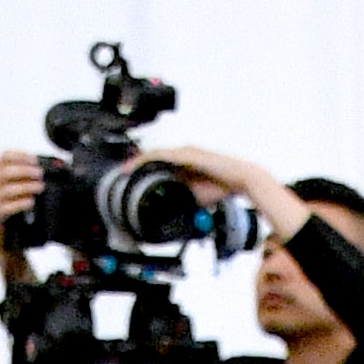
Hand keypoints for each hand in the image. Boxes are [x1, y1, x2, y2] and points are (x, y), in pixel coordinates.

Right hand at [0, 149, 44, 252]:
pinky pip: (5, 208)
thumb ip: (32, 178)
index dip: (20, 155)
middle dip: (25, 170)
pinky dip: (19, 203)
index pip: (4, 156)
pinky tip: (30, 202)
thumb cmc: (19, 213)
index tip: (36, 159)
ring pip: (6, 189)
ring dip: (25, 186)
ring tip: (40, 187)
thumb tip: (58, 166)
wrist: (9, 241)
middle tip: (41, 174)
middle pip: (5, 171)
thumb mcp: (23, 192)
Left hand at [138, 136, 301, 235]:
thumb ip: (181, 199)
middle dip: (136, 165)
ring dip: (139, 162)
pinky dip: (149, 160)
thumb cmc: (222, 187)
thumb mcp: (195, 197)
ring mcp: (184, 151)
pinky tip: (139, 166)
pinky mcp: (187, 153)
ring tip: (126, 170)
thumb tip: (169, 211)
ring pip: (155, 154)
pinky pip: (163, 155)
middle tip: (122, 174)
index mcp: (184, 163)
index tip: (130, 179)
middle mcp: (182, 153)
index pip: (159, 165)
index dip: (143, 170)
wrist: (241, 179)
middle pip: (153, 157)